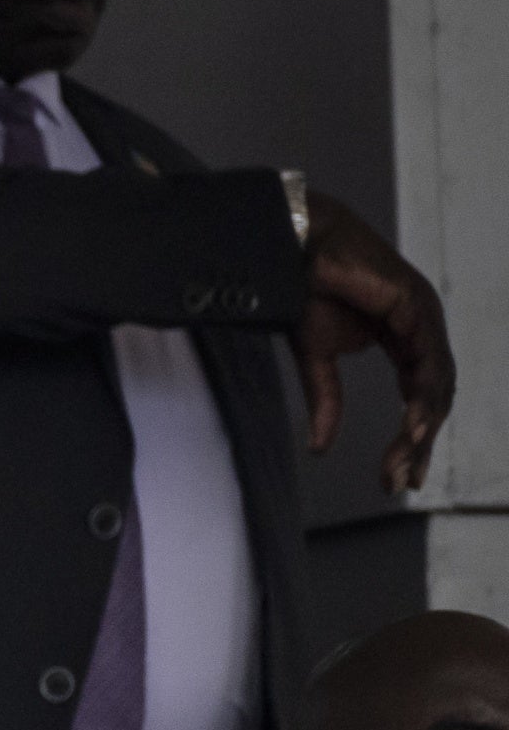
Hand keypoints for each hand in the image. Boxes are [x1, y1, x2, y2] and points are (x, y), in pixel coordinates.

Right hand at [298, 190, 457, 492]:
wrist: (293, 247)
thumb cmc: (304, 290)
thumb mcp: (316, 358)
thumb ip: (326, 400)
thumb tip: (321, 449)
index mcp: (403, 340)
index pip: (417, 397)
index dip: (408, 438)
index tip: (394, 476)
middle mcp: (421, 331)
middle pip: (431, 398)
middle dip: (417, 444)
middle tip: (399, 481)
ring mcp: (424, 317)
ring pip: (436, 386)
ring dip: (422, 429)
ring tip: (404, 464)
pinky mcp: (416, 307)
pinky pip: (428, 363)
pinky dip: (424, 399)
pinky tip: (414, 428)